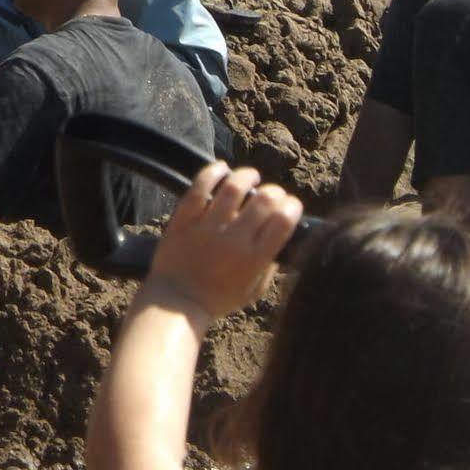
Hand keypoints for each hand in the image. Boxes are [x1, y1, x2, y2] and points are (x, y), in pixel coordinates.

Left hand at [144, 162, 302, 324]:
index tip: (291, 204)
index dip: (292, 206)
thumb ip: (270, 265)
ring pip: (234, 188)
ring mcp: (207, 227)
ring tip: (251, 176)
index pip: (284, 221)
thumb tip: (281, 236)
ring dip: (247, 176)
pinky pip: (200, 187)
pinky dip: (213, 172)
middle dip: (275, 191)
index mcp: (254, 259)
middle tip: (272, 193)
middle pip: (264, 200)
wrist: (176, 302)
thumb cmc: (217, 299)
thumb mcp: (254, 291)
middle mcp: (234, 241)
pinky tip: (222, 168)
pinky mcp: (184, 219)